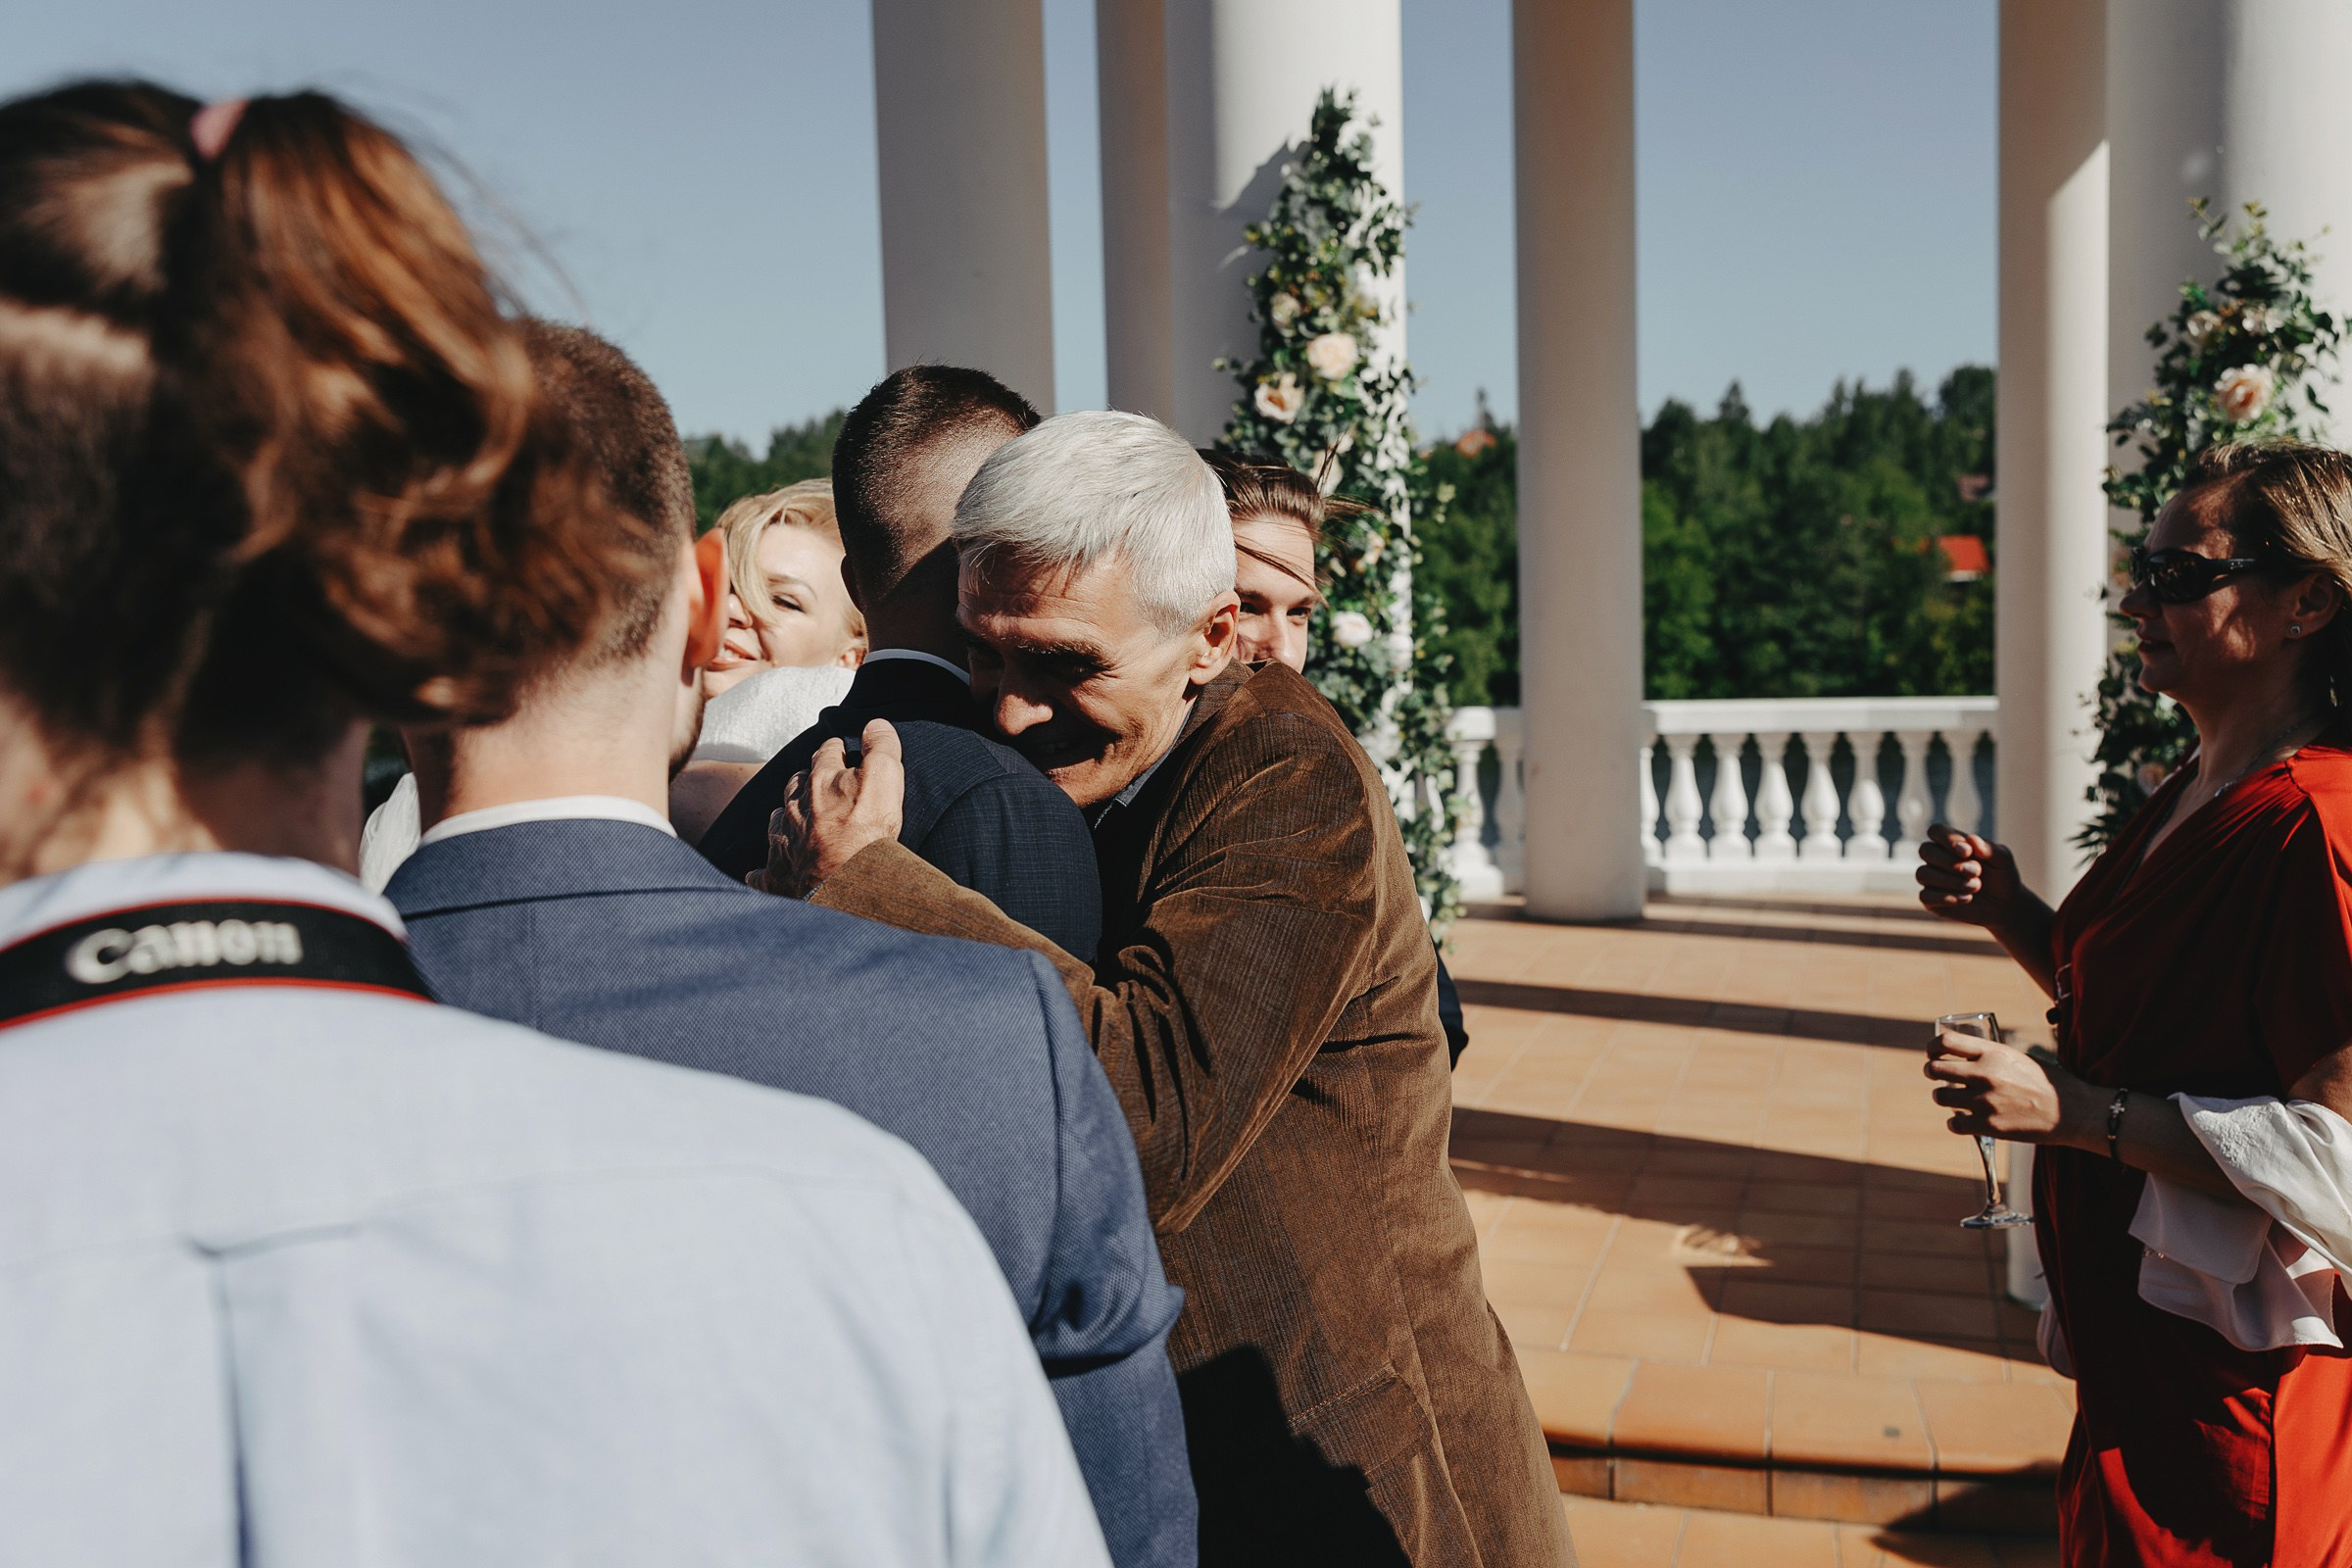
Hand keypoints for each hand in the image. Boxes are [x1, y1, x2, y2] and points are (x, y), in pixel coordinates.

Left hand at [748, 720, 904, 897]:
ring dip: (786, 816)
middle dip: (806, 781)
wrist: (844, 886)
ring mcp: (784, 840)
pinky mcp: (777, 874)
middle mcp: (795, 807)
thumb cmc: (866, 833)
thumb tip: (875, 724)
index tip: (839, 748)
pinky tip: (760, 873)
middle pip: (796, 784)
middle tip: (818, 784)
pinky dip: (763, 870)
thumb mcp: (884, 778)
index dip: (835, 749)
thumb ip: (881, 748)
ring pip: (778, 819)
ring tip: (795, 819)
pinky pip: (764, 870)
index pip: (825, 753)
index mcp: (819, 781)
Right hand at [1916, 823, 2022, 929]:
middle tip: (1976, 872)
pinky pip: (1925, 896)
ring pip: (1923, 874)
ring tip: (1975, 887)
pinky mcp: (1930, 900)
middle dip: (1951, 862)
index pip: (1936, 831)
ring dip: (1951, 881)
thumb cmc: (2002, 877)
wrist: (2005, 905)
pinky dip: (1947, 897)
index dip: (1947, 839)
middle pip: (1925, 850)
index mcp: (1952, 843)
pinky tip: (1966, 899)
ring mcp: (1931, 879)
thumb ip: (1990, 849)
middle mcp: (1937, 859)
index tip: (1967, 852)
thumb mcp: (2003, 860)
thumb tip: (1971, 839)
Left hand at [1925, 1028, 2096, 1143]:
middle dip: (1933, 1071)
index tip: (1933, 1052)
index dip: (1933, 1046)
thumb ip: (1991, 1056)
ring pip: (1940, 1097)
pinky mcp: (1988, 1126)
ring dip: (1943, 1097)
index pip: (1946, 1041)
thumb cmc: (2048, 1082)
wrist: (2071, 1111)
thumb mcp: (2018, 1058)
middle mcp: (1984, 1074)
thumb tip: (1966, 1056)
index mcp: (1992, 1053)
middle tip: (1936, 1075)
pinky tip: (1962, 1120)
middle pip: (1935, 1069)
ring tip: (1952, 1098)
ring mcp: (1984, 1101)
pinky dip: (1955, 1123)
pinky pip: (1954, 1123)